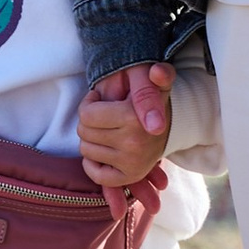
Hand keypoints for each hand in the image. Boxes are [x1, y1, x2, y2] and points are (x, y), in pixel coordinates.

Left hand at [80, 64, 173, 185]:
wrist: (165, 122)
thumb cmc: (149, 96)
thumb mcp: (151, 79)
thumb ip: (157, 73)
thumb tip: (157, 72)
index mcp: (135, 119)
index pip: (86, 115)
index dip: (89, 103)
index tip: (100, 99)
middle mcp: (134, 144)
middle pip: (84, 132)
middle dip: (89, 121)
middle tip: (104, 114)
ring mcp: (132, 163)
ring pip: (86, 150)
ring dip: (91, 138)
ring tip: (106, 129)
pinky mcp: (130, 176)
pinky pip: (96, 175)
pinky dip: (92, 163)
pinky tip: (102, 150)